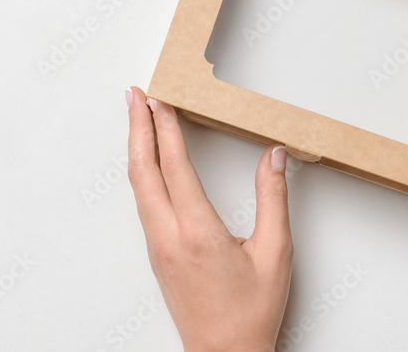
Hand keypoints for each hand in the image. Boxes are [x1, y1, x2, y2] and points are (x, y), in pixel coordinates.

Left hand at [126, 87, 292, 351]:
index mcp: (197, 231)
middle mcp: (169, 236)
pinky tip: (147, 162)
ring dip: (136, 148)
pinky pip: (143, 203)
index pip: (175, 165)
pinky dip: (141, 172)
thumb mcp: (275, 252)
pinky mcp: (157, 254)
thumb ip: (273, 198)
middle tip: (133, 95)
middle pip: (143, 170)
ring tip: (137, 119)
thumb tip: (274, 155)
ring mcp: (158, 246)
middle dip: (136, 127)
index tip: (159, 99)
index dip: (164, 127)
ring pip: (138, 186)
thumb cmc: (251, 313)